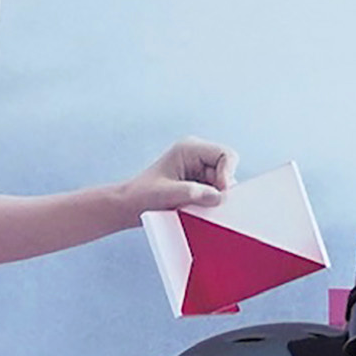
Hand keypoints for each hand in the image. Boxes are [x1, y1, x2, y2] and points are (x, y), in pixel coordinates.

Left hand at [112, 138, 236, 220]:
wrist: (128, 206)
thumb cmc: (141, 196)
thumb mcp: (167, 194)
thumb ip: (194, 193)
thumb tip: (220, 197)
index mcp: (189, 148)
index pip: (225, 154)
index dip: (227, 173)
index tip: (219, 193)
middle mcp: (196, 155)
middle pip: (226, 169)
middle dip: (220, 188)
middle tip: (205, 203)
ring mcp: (198, 168)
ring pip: (222, 183)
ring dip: (213, 196)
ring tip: (192, 206)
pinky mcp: (197, 183)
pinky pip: (214, 192)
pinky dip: (209, 202)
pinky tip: (193, 207)